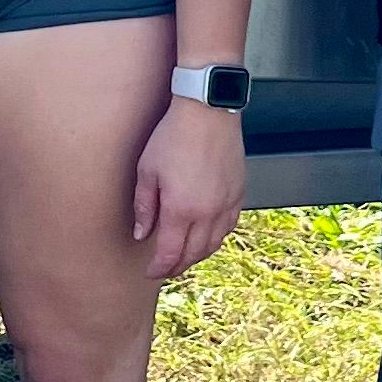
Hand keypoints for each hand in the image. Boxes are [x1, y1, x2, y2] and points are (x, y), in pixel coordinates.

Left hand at [132, 98, 247, 281]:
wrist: (207, 110)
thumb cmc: (173, 135)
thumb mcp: (147, 170)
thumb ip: (144, 207)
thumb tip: (142, 234)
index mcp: (181, 210)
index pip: (171, 253)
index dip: (160, 267)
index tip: (151, 271)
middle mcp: (208, 212)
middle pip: (194, 253)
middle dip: (178, 265)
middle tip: (166, 268)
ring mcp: (226, 203)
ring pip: (214, 243)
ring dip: (198, 254)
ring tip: (185, 255)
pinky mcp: (239, 191)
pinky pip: (229, 225)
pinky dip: (217, 236)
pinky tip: (207, 235)